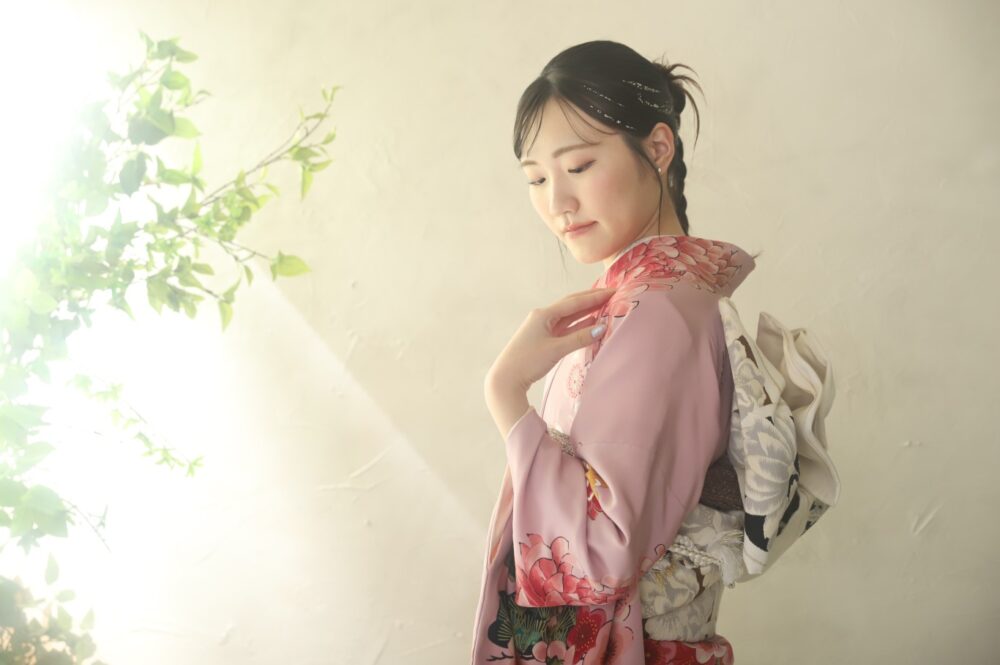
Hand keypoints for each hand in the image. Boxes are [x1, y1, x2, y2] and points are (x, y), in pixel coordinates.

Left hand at [486, 286, 616, 393]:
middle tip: (611, 294)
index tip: (613, 291)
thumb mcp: (556, 349)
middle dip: (592, 299)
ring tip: (605, 306)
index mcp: (544, 315)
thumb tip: (602, 328)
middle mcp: (543, 317)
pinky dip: (579, 325)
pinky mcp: (544, 339)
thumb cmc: (528, 361)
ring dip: (587, 311)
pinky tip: (591, 322)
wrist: (506, 378)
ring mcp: (543, 328)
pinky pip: (565, 328)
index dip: (595, 297)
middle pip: (571, 305)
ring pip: (569, 316)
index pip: (574, 302)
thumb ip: (579, 338)